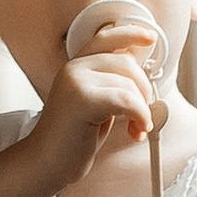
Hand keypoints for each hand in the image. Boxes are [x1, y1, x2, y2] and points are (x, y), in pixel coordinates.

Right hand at [31, 23, 158, 189]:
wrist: (46, 162)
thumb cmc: (73, 138)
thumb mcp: (95, 103)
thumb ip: (112, 84)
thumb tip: (141, 76)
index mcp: (76, 66)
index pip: (105, 37)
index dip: (130, 33)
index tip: (149, 38)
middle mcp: (74, 68)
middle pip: (126, 62)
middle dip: (144, 90)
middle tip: (141, 114)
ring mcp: (76, 82)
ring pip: (129, 84)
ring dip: (142, 110)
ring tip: (135, 128)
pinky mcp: (82, 100)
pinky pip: (127, 101)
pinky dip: (139, 116)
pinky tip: (136, 131)